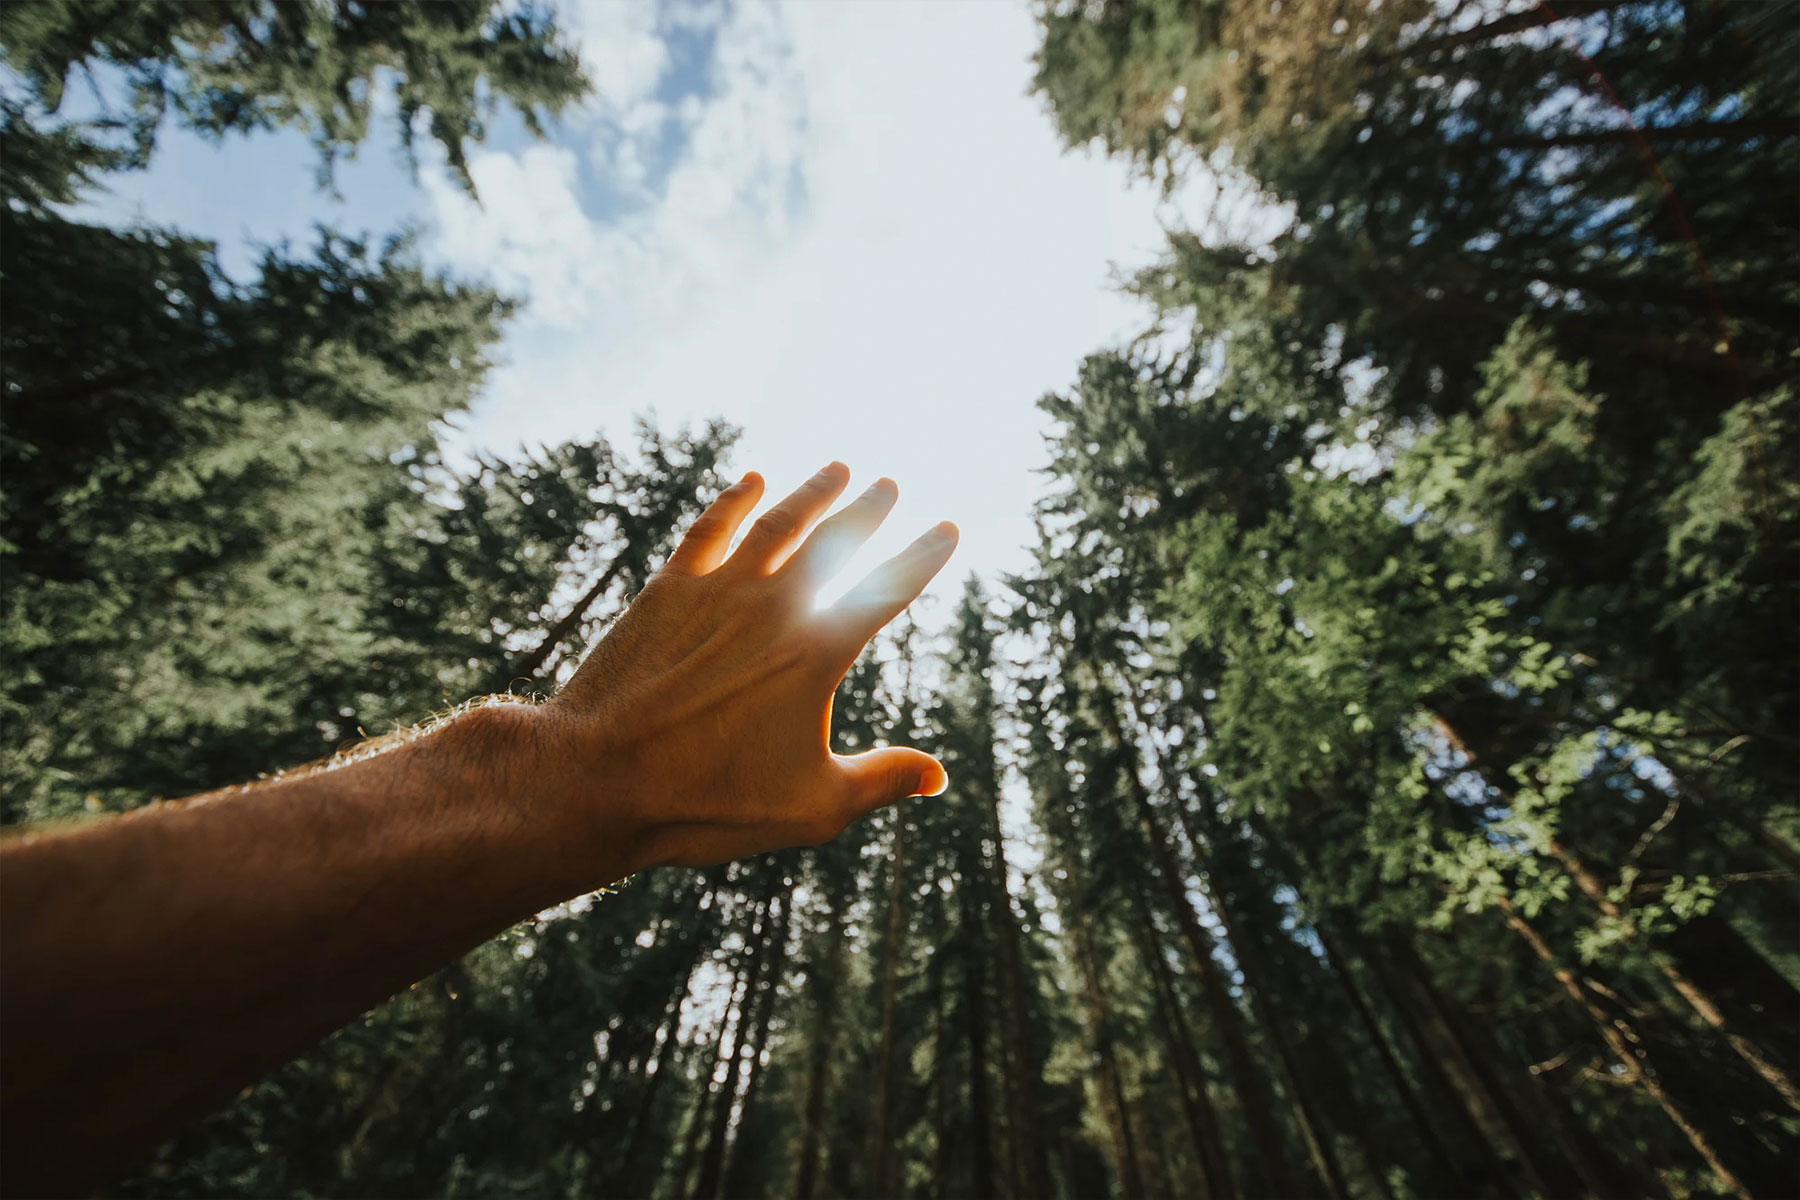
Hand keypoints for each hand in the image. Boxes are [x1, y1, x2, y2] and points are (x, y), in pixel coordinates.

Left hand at [532, 462, 957, 873]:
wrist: (597, 779)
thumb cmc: (708, 802)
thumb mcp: (812, 808)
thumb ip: (880, 781)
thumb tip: (937, 778)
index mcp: (817, 654)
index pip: (886, 590)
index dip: (922, 557)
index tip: (948, 528)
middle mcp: (773, 608)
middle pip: (834, 541)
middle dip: (869, 511)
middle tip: (891, 486)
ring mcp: (716, 592)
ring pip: (776, 523)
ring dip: (812, 493)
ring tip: (839, 470)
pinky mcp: (666, 591)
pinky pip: (707, 530)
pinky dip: (734, 500)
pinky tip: (751, 481)